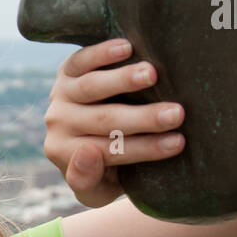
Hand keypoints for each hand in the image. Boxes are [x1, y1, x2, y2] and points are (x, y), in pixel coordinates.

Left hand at [42, 39, 185, 207]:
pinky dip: (101, 53)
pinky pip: (81, 60)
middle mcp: (57, 123)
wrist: (94, 133)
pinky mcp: (66, 70)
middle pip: (103, 120)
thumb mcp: (96, 190)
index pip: (108, 152)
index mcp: (63, 153)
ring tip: (152, 74)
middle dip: (143, 117)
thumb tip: (86, 152)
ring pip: (91, 87)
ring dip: (122, 80)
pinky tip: (126, 46)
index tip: (179, 143)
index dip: (145, 148)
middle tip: (177, 113)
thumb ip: (87, 182)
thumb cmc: (105, 167)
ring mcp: (60, 94)